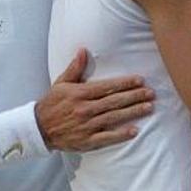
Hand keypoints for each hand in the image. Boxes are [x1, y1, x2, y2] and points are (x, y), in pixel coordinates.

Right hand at [35, 49, 153, 151]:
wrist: (39, 128)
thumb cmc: (52, 103)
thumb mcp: (61, 83)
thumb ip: (75, 68)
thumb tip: (83, 50)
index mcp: (80, 93)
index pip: (107, 86)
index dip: (124, 83)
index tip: (139, 80)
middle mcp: (85, 108)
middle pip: (114, 101)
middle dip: (134, 96)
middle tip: (151, 93)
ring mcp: (87, 125)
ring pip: (114, 117)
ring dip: (132, 112)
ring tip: (148, 107)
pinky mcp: (87, 140)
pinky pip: (107, 137)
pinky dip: (121, 134)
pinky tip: (134, 130)